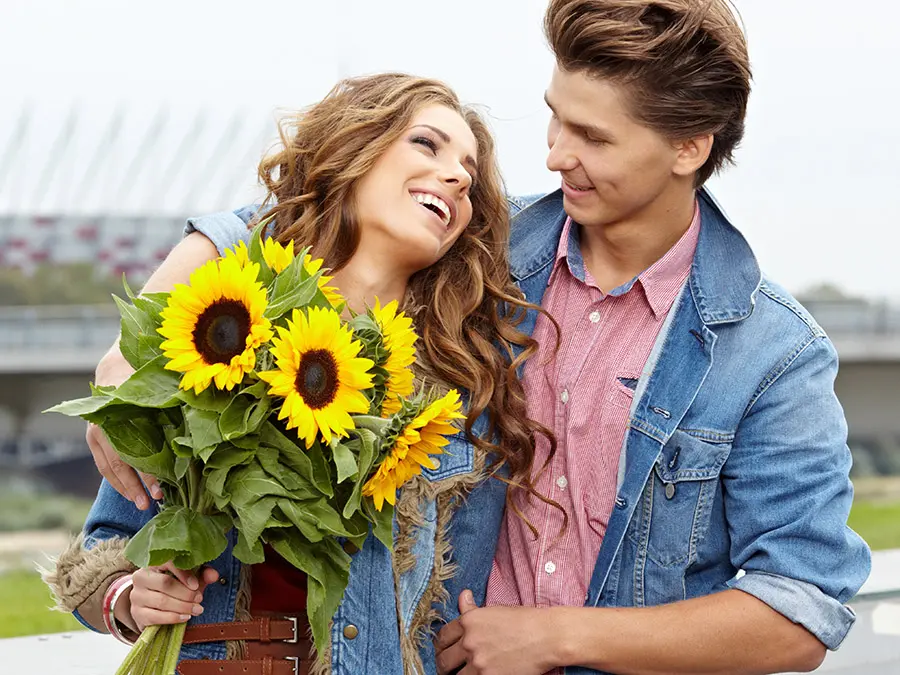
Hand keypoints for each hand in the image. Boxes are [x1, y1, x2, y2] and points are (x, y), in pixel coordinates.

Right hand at [87, 344, 162, 508]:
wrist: (116, 371)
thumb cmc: (143, 383)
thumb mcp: (157, 393)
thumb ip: (171, 409)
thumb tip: (197, 428)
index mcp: (119, 416)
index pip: (133, 452)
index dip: (147, 473)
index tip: (160, 489)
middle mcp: (103, 427)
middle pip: (119, 464)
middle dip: (135, 486)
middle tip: (150, 503)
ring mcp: (95, 434)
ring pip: (108, 468)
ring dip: (125, 488)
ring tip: (140, 504)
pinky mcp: (93, 439)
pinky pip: (104, 465)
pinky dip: (117, 480)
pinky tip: (130, 492)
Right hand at [117, 562, 219, 632]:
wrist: (154, 605)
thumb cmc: (174, 585)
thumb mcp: (189, 577)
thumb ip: (202, 574)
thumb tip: (214, 575)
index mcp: (154, 562)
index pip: (167, 562)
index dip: (184, 574)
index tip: (196, 585)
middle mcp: (141, 577)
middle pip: (165, 583)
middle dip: (186, 593)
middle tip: (200, 599)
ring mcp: (136, 596)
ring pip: (161, 601)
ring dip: (183, 606)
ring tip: (197, 609)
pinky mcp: (137, 614)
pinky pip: (155, 617)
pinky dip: (173, 618)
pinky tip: (185, 617)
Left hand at [435, 591, 557, 674]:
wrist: (547, 637)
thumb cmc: (525, 621)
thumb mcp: (495, 610)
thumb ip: (473, 609)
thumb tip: (463, 596)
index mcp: (469, 621)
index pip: (442, 636)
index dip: (441, 645)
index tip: (444, 650)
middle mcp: (469, 641)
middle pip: (443, 659)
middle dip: (444, 664)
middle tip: (448, 667)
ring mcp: (477, 662)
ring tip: (461, 674)